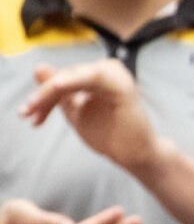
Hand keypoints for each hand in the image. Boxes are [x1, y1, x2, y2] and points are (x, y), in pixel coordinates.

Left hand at [20, 59, 162, 175]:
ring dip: (50, 91)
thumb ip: (59, 94)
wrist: (136, 155)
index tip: (27, 114)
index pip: (62, 80)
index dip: (42, 96)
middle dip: (43, 96)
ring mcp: (115, 74)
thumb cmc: (111, 135)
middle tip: (26, 113)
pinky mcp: (121, 84)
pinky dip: (73, 80)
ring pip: (72, 76)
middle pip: (65, 77)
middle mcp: (107, 69)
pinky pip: (92, 77)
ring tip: (33, 108)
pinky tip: (58, 86)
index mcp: (98, 75)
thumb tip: (38, 67)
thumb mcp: (76, 112)